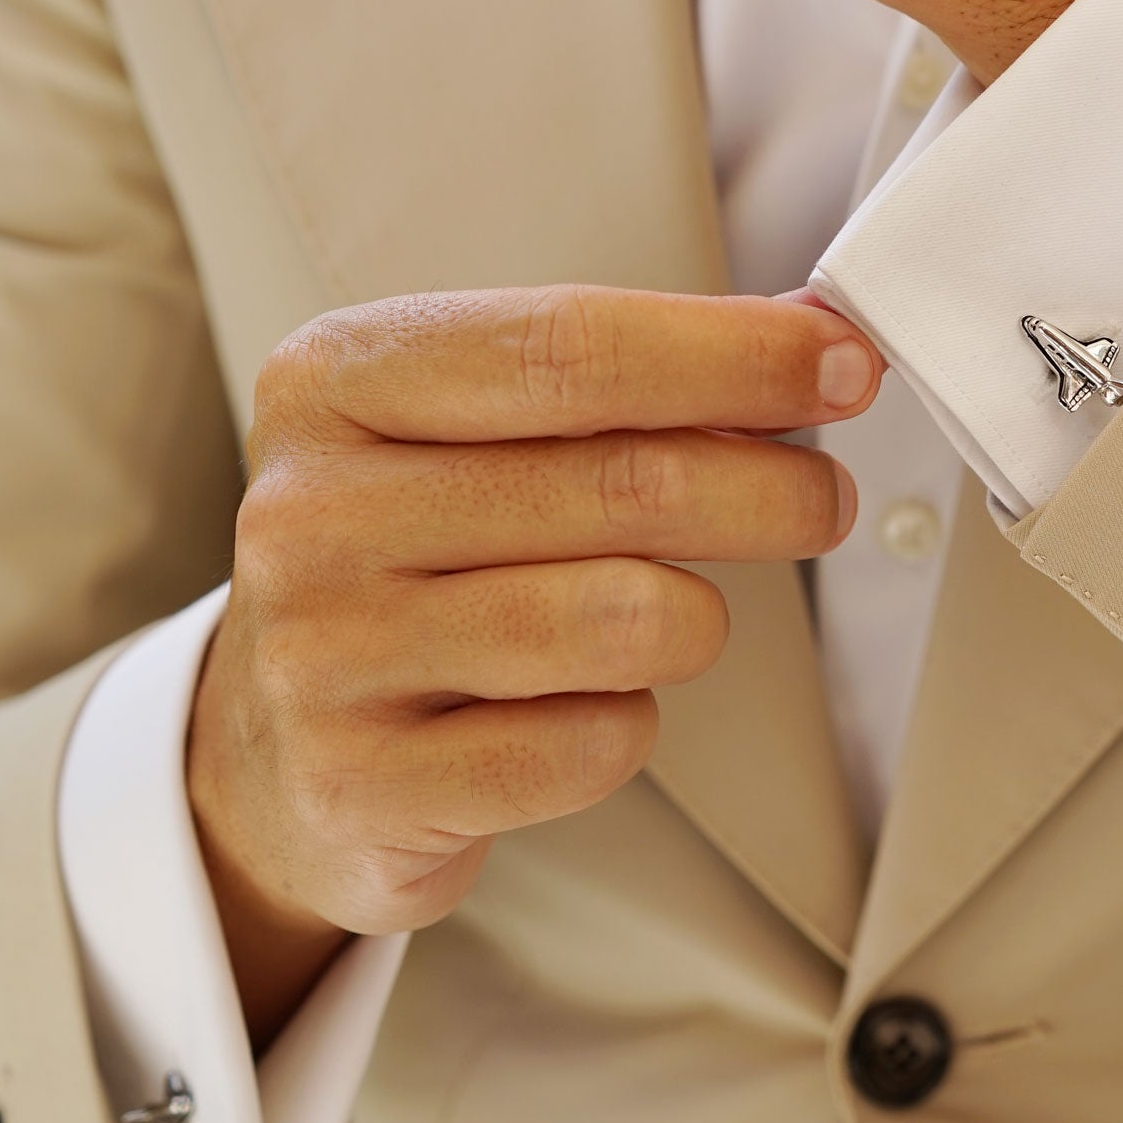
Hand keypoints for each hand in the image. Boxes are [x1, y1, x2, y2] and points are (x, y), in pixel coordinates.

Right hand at [189, 285, 880, 1044]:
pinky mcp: (365, 784)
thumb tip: (816, 338)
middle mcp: (313, 511)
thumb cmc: (410, 560)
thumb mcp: (469, 433)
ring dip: (698, 618)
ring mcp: (327, 654)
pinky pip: (592, 745)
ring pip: (626, 618)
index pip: (570, 347)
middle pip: (622, 483)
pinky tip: (591, 707)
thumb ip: (621, 378)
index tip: (844, 364)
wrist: (277, 749)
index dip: (733, 355)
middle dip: (768, 487)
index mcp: (336, 381)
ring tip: (680, 615)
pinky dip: (630, 723)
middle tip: (823, 499)